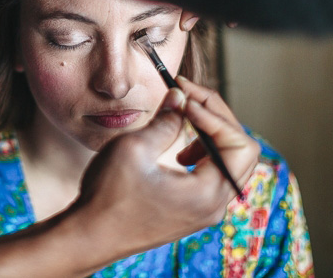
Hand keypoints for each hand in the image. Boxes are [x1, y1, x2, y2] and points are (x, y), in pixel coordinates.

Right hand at [72, 79, 258, 257]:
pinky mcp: (192, 211)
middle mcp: (214, 206)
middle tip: (188, 96)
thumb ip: (165, 120)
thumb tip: (180, 97)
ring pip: (230, 163)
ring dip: (212, 136)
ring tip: (183, 124)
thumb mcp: (134, 148)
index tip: (185, 95)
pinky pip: (214, 176)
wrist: (90, 236)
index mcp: (207, 193)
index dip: (214, 113)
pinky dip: (204, 154)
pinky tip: (178, 151)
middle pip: (242, 152)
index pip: (239, 144)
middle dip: (217, 118)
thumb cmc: (108, 197)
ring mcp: (204, 211)